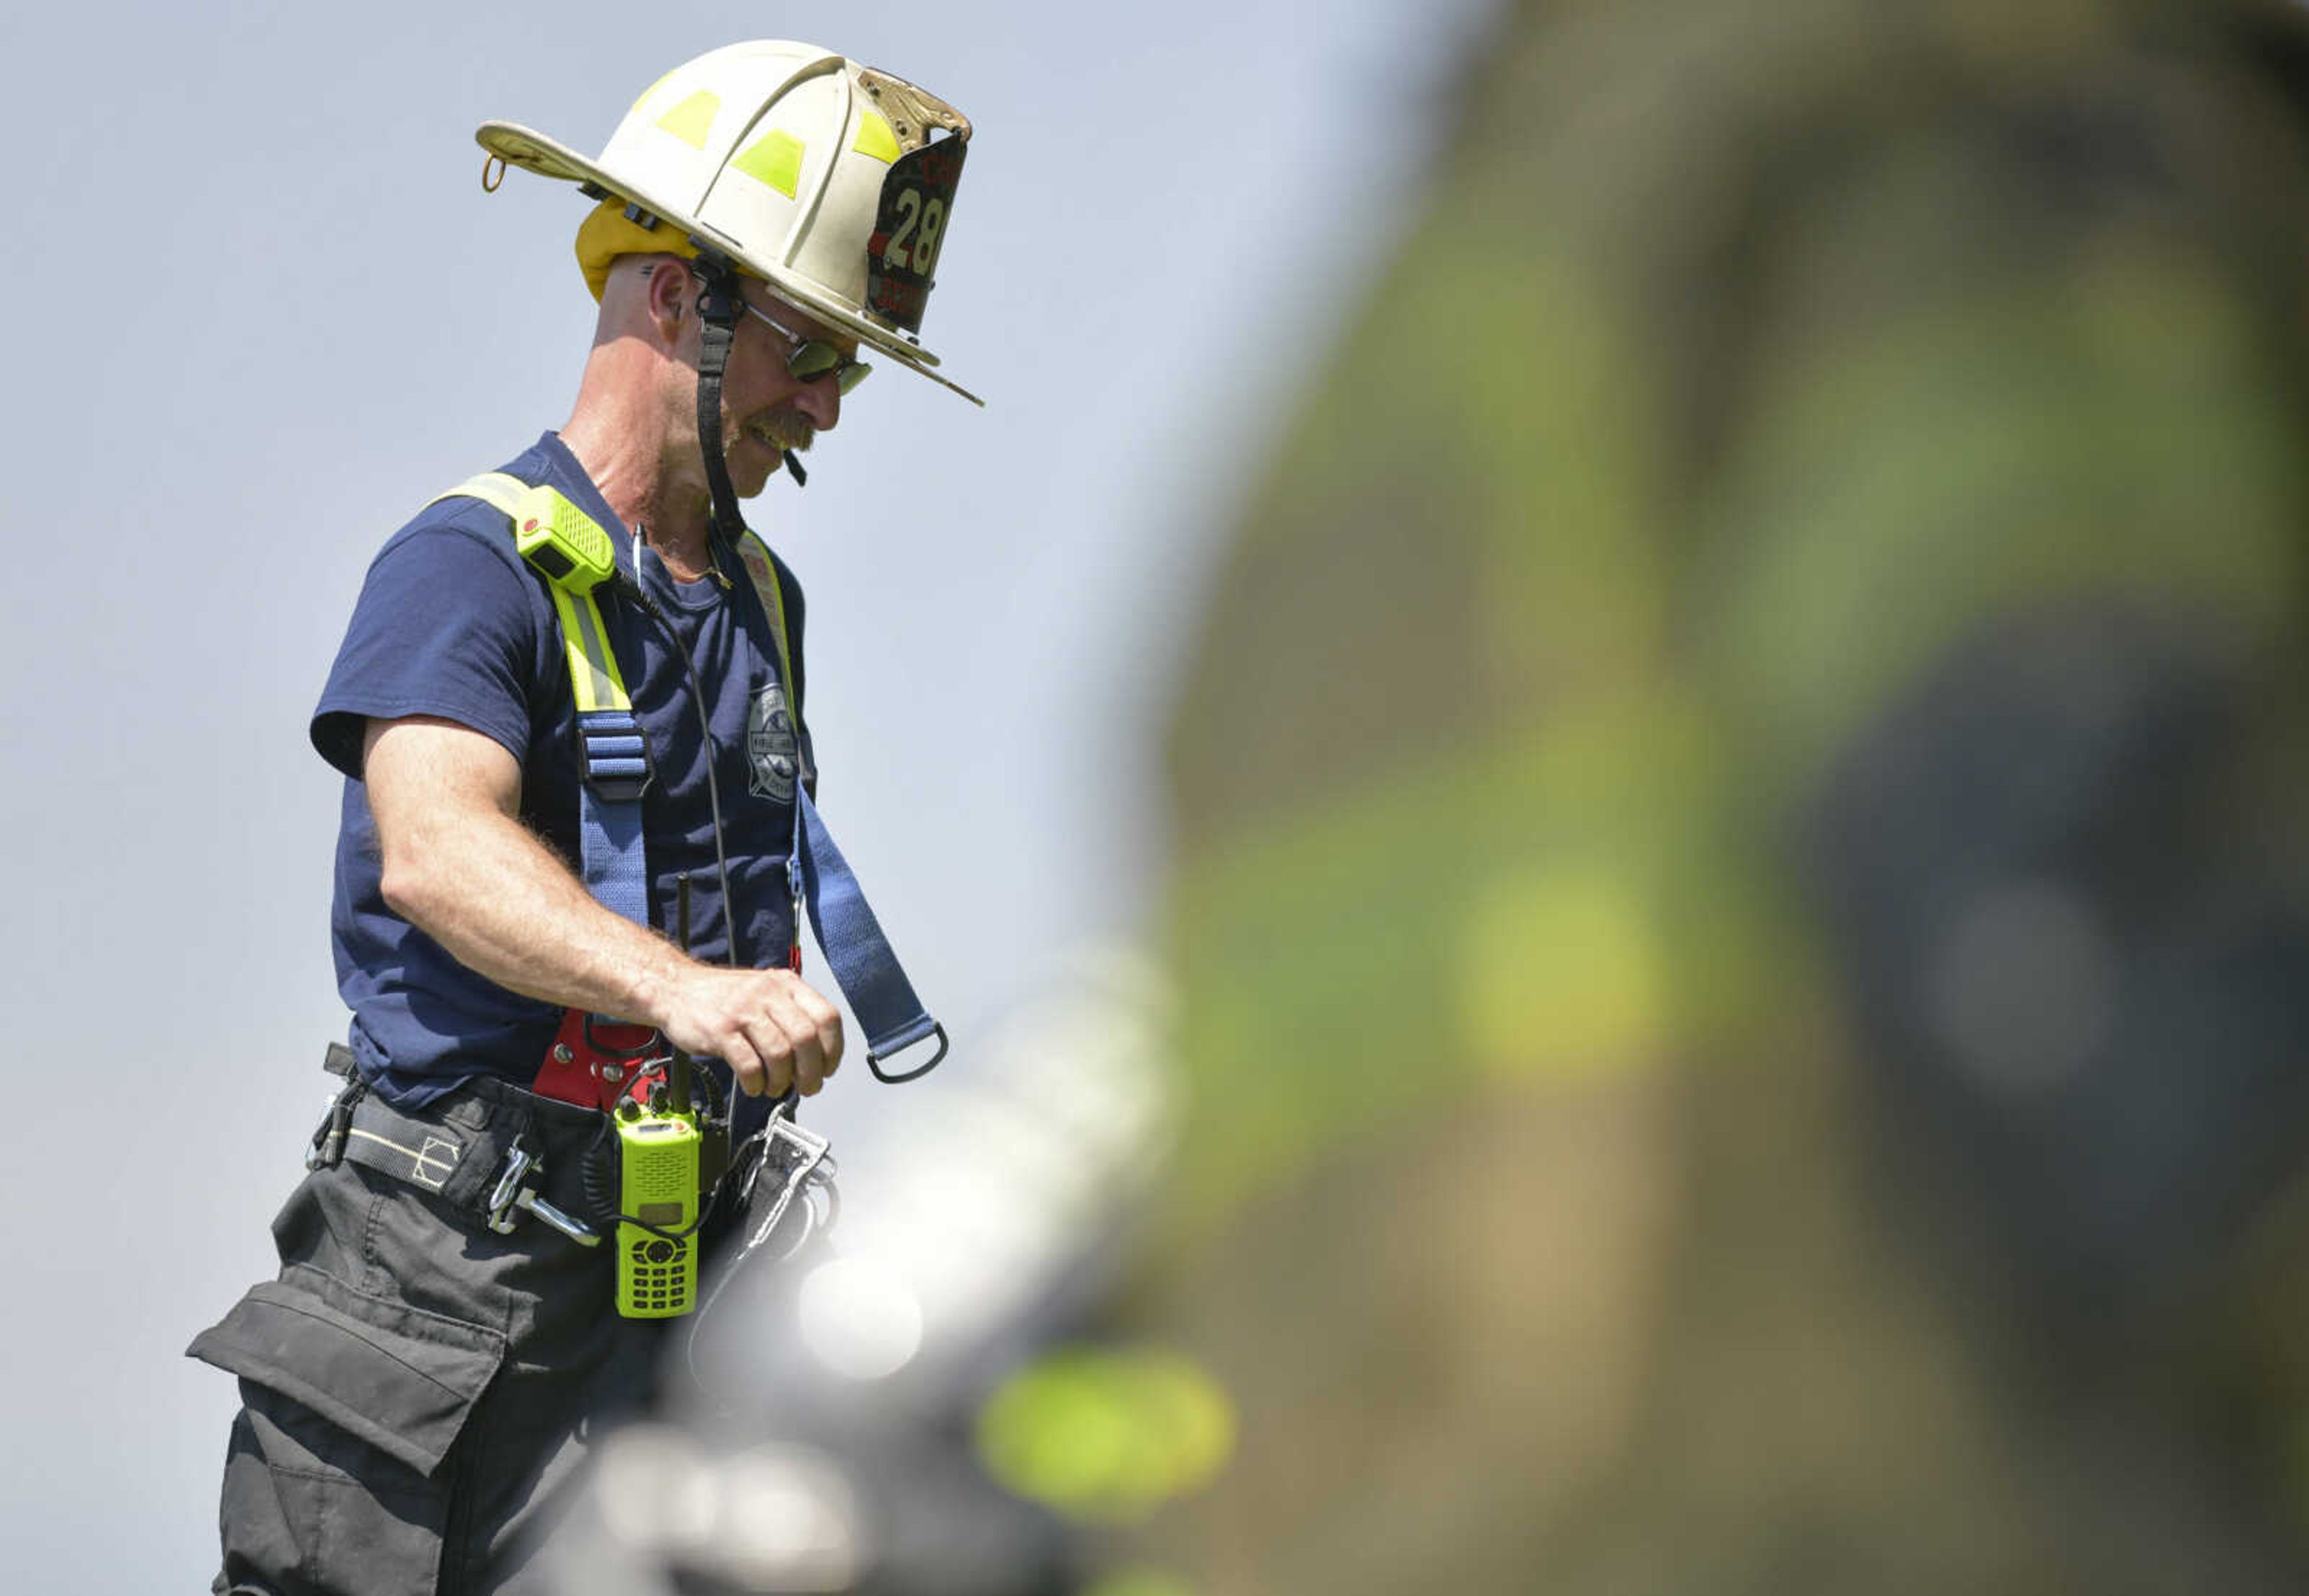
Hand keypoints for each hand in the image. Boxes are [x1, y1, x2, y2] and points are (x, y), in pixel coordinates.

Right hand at [654, 964, 844, 1096]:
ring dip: (783, 1080)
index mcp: (786, 984)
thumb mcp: (765, 991)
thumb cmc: (724, 996)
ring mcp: (743, 1011)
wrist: (675, 987)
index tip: (828, 1068)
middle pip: (806, 1038)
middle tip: (807, 1087)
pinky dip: (756, 1083)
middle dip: (811, 1072)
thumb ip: (792, 1015)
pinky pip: (749, 1065)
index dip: (833, 1049)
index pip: (827, 1017)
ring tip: (776, 1087)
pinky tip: (754, 1086)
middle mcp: (768, 994)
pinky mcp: (720, 1031)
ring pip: (780, 1054)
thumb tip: (818, 1058)